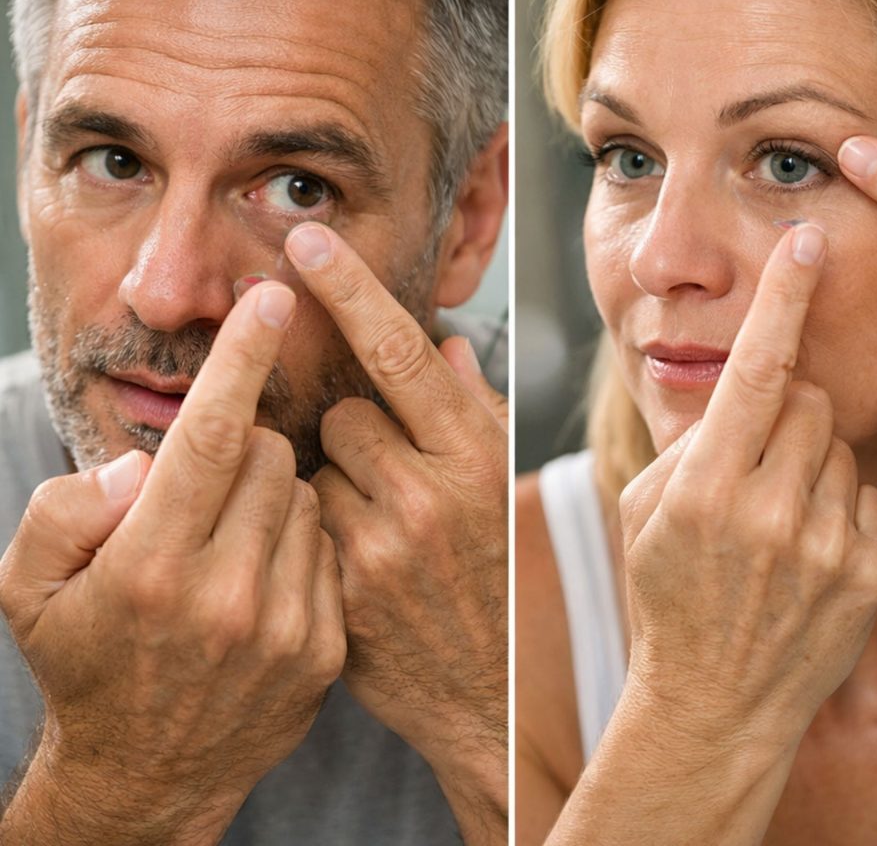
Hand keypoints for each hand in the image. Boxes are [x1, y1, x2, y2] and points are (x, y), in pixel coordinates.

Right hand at [0, 282, 344, 844]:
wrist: (148, 775)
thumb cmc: (87, 663)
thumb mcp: (29, 588)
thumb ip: (65, 509)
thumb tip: (142, 463)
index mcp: (150, 565)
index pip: (211, 435)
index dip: (243, 358)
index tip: (273, 301)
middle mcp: (226, 593)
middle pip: (267, 453)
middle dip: (240, 445)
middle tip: (208, 486)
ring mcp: (285, 623)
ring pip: (302, 493)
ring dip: (271, 493)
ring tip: (231, 539)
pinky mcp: (324, 645)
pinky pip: (328, 545)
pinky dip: (299, 539)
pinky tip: (263, 573)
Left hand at [284, 223, 506, 838]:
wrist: (492, 696)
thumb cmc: (504, 577)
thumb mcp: (509, 487)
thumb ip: (480, 412)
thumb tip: (451, 344)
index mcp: (478, 454)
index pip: (400, 351)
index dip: (349, 288)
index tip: (305, 241)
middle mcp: (432, 491)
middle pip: (348, 410)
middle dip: (356, 428)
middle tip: (389, 473)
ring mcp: (383, 544)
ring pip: (320, 464)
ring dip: (337, 480)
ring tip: (377, 522)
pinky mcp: (343, 587)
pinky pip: (307, 521)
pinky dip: (323, 526)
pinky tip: (359, 560)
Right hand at [619, 223, 876, 743]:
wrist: (714, 700)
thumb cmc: (666, 593)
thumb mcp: (647, 508)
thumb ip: (692, 440)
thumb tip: (740, 387)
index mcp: (702, 487)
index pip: (754, 370)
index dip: (783, 299)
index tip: (807, 243)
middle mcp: (766, 511)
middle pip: (807, 400)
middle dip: (786, 409)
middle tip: (756, 454)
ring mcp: (822, 545)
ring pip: (838, 443)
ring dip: (810, 457)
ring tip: (777, 511)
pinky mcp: (864, 572)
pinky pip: (865, 492)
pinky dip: (838, 501)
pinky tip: (806, 542)